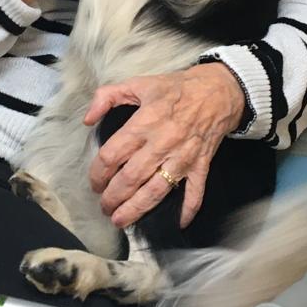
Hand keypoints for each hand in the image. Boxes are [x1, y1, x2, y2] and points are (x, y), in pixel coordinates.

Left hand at [86, 64, 245, 229]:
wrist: (219, 91)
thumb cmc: (176, 88)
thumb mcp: (138, 83)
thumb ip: (106, 97)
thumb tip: (87, 119)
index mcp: (144, 122)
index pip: (112, 155)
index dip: (98, 173)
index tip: (94, 183)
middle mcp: (162, 142)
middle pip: (131, 178)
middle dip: (113, 197)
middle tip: (104, 207)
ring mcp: (183, 156)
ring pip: (157, 190)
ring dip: (137, 209)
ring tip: (121, 221)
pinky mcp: (201, 164)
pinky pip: (195, 191)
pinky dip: (188, 209)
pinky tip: (178, 224)